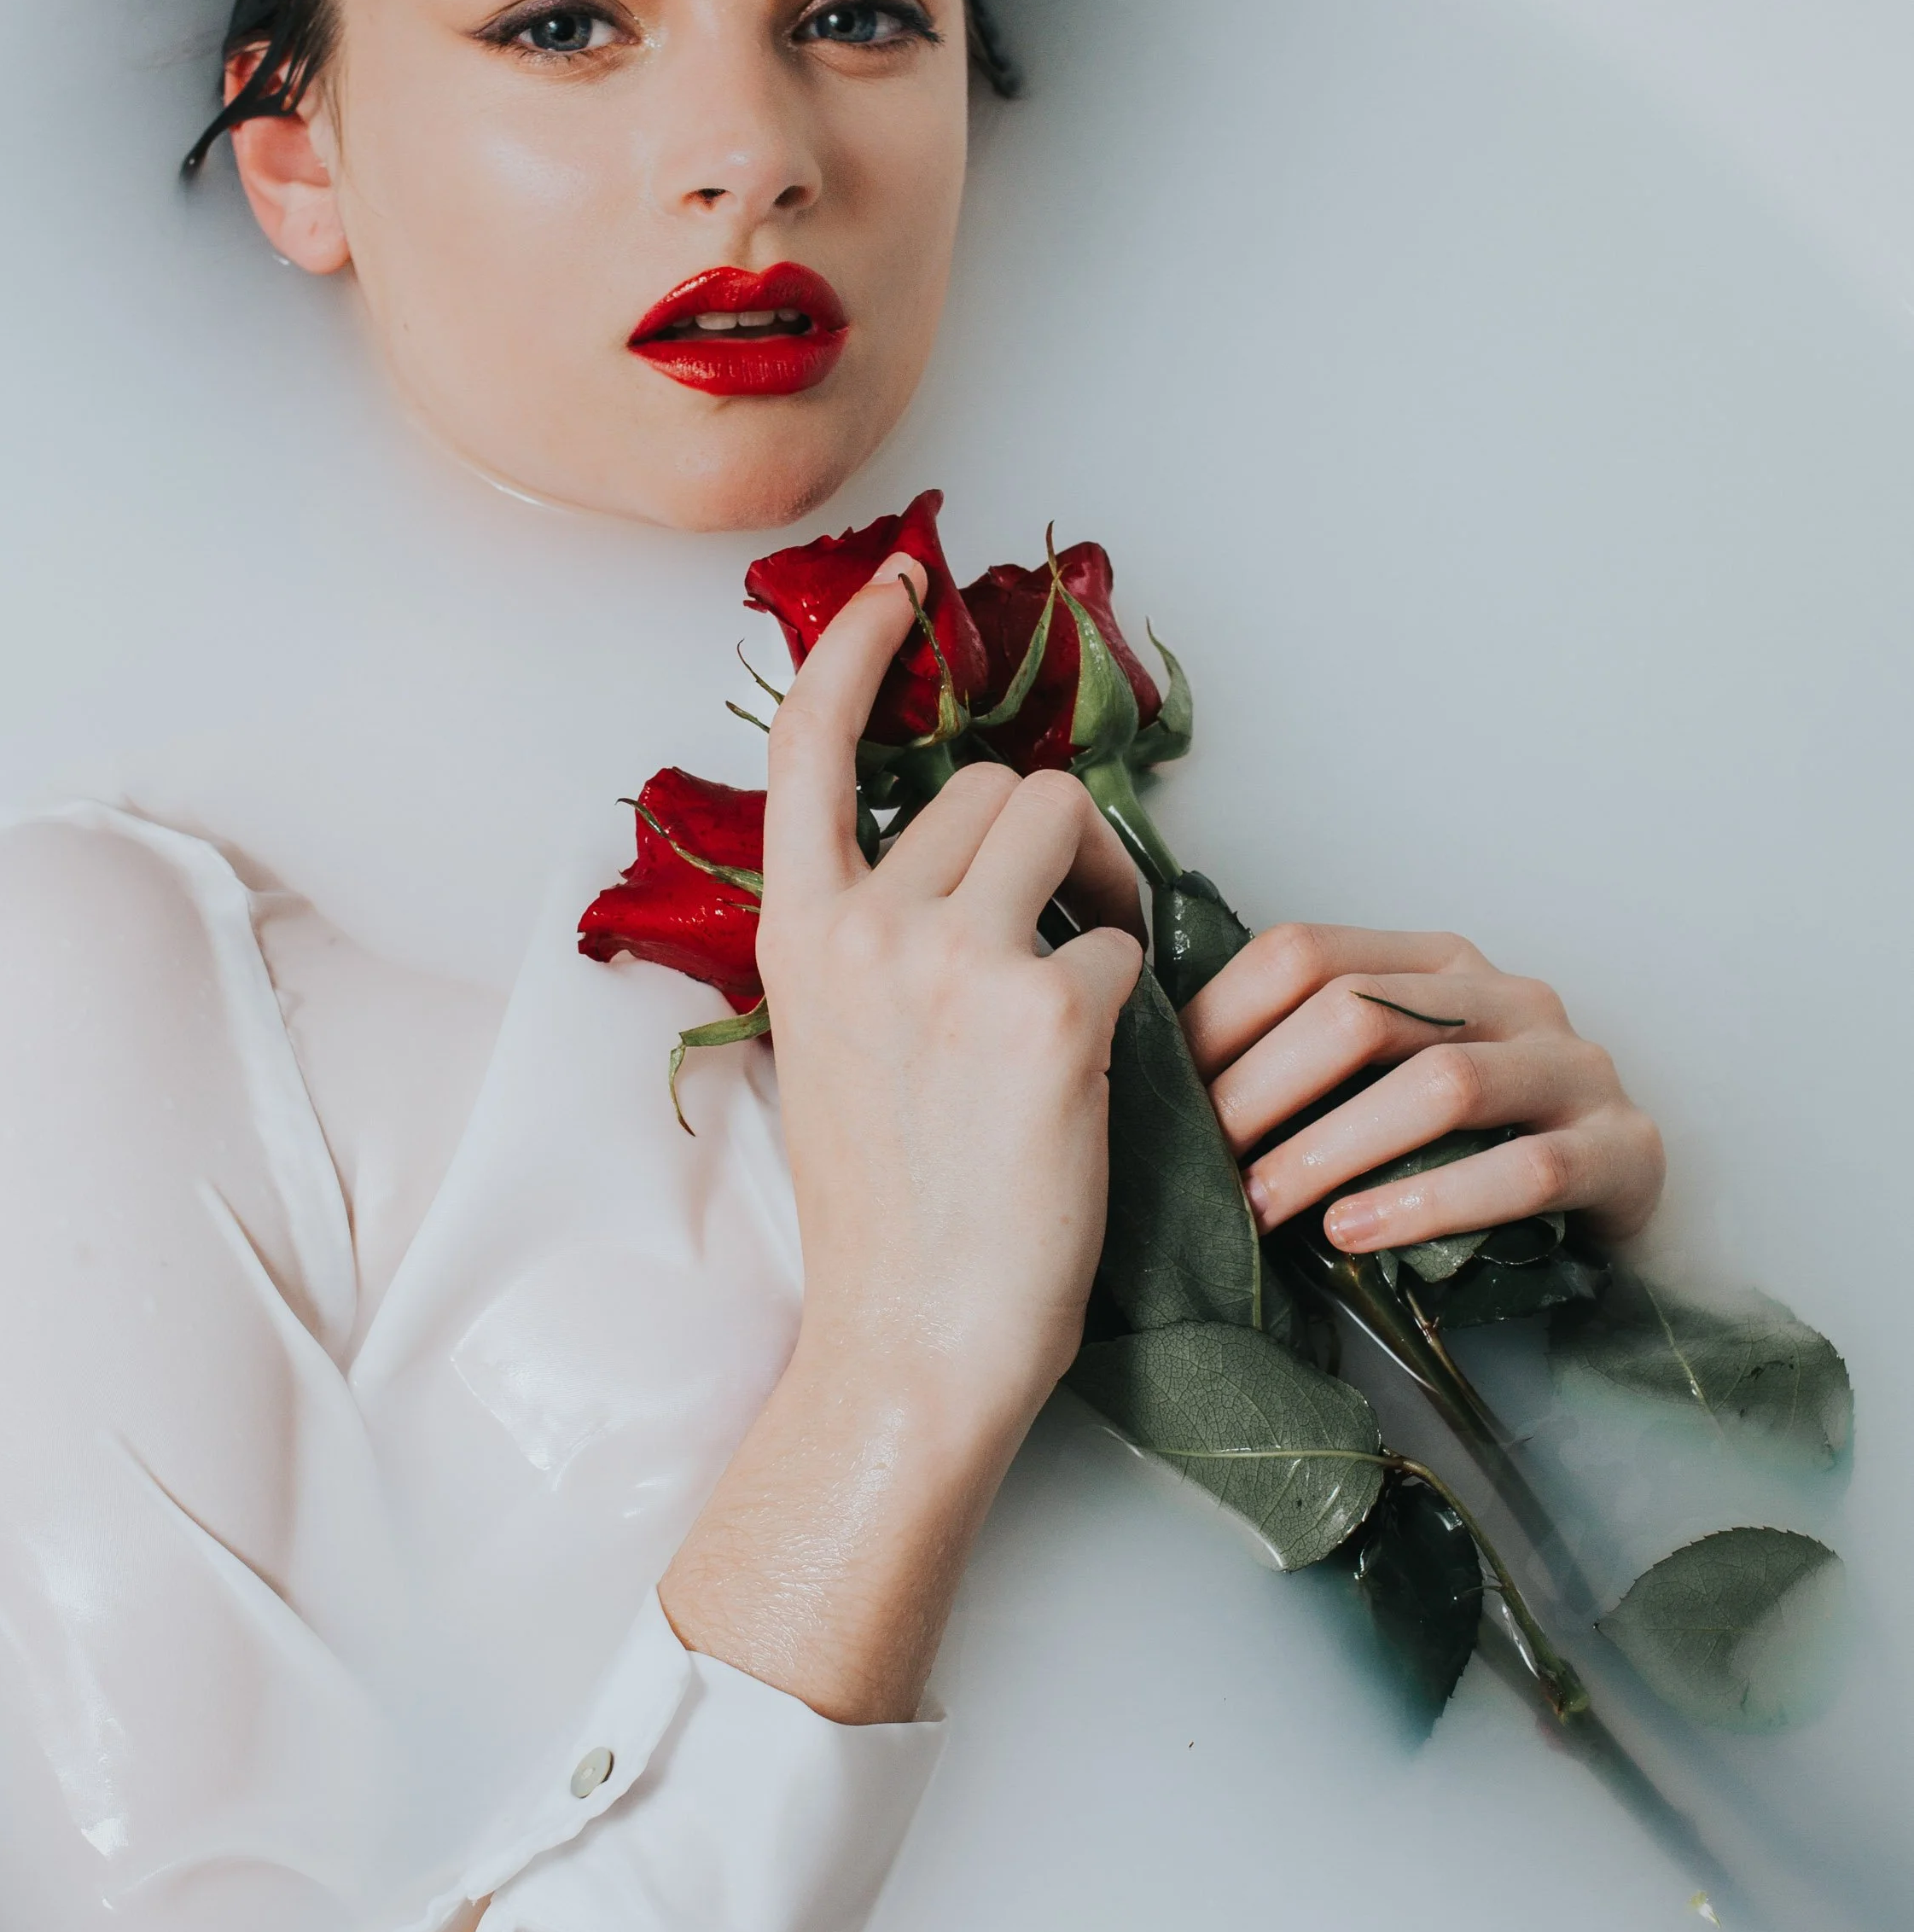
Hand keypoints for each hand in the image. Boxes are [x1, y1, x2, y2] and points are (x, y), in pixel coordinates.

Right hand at [759, 556, 1145, 1444]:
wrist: (912, 1345)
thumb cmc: (892, 1218)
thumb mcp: (836, 1052)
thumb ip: (872, 945)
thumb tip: (955, 866)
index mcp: (798, 936)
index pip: (808, 746)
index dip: (857, 651)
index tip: (899, 586)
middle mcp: (863, 927)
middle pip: (990, 787)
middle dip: (1046, 842)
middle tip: (1064, 933)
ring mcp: (952, 962)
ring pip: (1064, 824)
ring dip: (1098, 887)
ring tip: (1084, 986)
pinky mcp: (1048, 1012)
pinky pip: (1124, 940)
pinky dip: (1132, 996)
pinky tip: (1099, 1072)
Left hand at [1182, 923, 1663, 1253]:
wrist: (1615, 1202)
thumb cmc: (1471, 1145)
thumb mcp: (1384, 1082)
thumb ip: (1305, 1063)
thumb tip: (1161, 1083)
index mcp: (1435, 963)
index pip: (1305, 954)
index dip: (1221, 1020)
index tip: (1162, 1092)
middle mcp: (1507, 995)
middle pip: (1359, 1013)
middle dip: (1262, 1093)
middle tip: (1202, 1165)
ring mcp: (1571, 1066)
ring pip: (1439, 1084)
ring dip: (1333, 1150)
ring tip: (1265, 1210)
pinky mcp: (1621, 1148)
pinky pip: (1523, 1170)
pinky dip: (1429, 1204)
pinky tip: (1356, 1236)